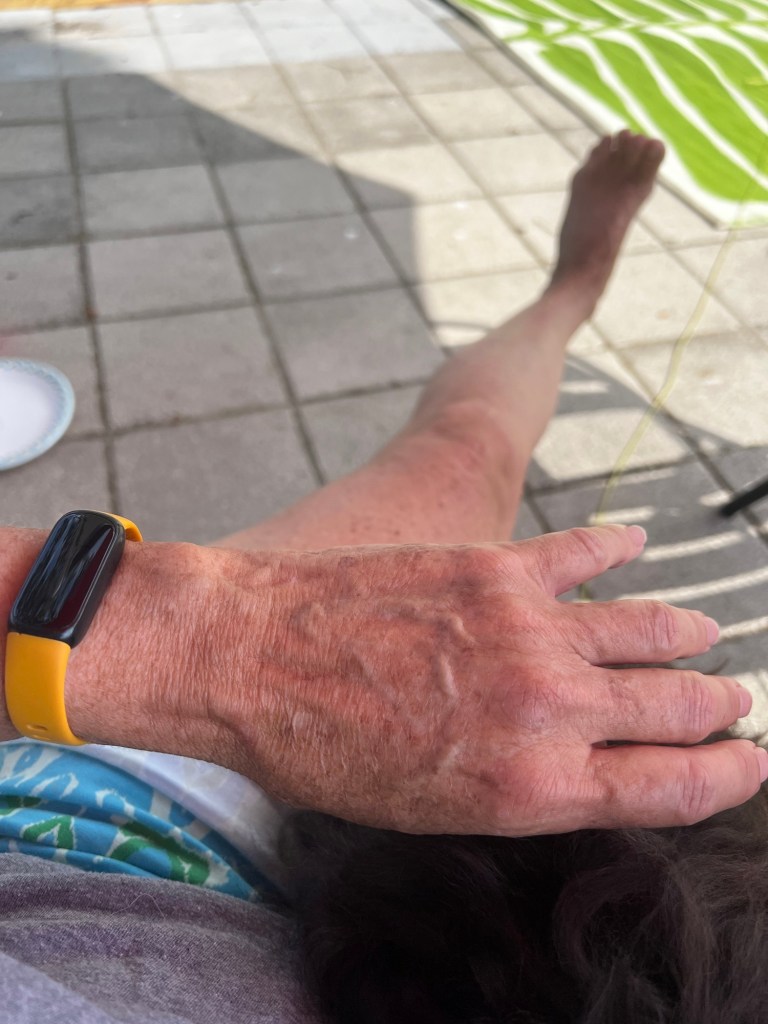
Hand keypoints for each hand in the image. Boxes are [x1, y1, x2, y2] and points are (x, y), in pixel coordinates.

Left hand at [234, 524, 765, 834]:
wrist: (249, 660)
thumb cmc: (323, 751)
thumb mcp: (428, 807)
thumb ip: (519, 785)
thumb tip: (576, 763)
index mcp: (535, 786)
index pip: (670, 786)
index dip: (723, 775)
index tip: (750, 762)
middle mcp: (549, 709)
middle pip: (671, 707)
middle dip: (715, 708)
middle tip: (736, 701)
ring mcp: (529, 629)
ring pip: (644, 630)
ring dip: (684, 634)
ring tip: (709, 635)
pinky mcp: (496, 566)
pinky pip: (582, 555)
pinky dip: (617, 550)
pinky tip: (637, 544)